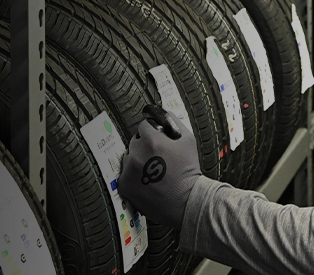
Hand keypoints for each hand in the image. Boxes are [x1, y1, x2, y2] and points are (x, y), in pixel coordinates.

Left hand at [119, 105, 203, 227]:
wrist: (186, 201)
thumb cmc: (189, 171)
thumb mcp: (188, 140)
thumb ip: (174, 122)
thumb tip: (162, 112)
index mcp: (152, 141)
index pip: (143, 126)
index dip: (152, 132)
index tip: (158, 140)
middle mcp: (137, 154)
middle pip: (135, 141)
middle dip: (145, 146)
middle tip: (158, 157)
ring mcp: (129, 170)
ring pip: (129, 157)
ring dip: (138, 160)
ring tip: (153, 170)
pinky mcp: (124, 185)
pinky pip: (124, 173)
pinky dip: (133, 175)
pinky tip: (146, 180)